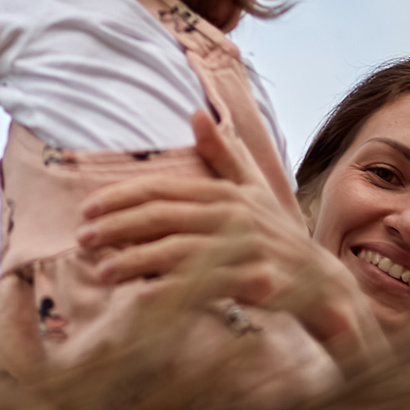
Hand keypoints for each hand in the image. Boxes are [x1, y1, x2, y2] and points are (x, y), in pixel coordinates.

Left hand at [79, 112, 385, 367]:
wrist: (326, 286)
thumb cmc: (279, 237)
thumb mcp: (254, 191)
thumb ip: (224, 156)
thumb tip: (196, 113)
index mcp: (227, 193)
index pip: (163, 190)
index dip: (123, 196)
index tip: (89, 207)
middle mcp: (234, 215)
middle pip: (163, 217)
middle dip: (118, 225)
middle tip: (82, 237)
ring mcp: (246, 249)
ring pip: (176, 251)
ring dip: (133, 260)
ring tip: (100, 269)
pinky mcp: (256, 282)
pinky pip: (203, 285)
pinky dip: (168, 289)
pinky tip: (140, 295)